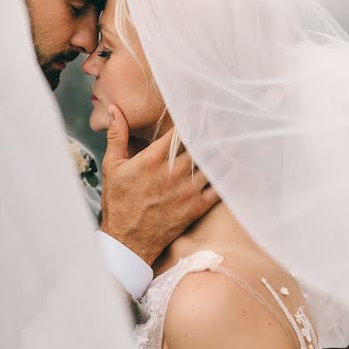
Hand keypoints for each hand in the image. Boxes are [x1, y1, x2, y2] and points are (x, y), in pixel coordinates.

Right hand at [99, 105, 219, 264]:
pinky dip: (228, 175)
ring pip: (212, 162)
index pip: (180, 130)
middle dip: (211, 130)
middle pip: (201, 143)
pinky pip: (220, 187)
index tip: (201, 108)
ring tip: (233, 137)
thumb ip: (117, 135)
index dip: (192, 117)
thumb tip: (115, 109)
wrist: (128, 241)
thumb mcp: (112, 166)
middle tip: (223, 119)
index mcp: (153, 159)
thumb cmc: (119, 202)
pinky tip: (236, 164)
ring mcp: (187, 190)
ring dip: (222, 149)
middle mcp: (173, 172)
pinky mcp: (197, 206)